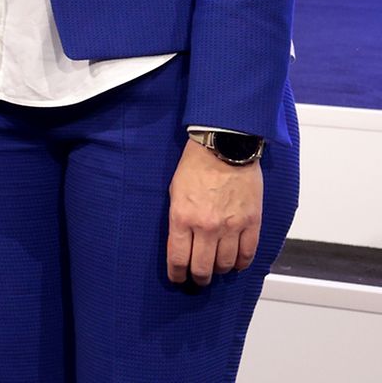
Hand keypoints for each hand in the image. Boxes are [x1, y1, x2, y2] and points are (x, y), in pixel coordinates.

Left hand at [167, 137, 262, 285]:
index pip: (178, 258)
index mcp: (182, 218)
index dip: (177, 274)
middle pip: (202, 268)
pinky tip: (235, 263)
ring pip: (225, 264)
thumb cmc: (196, 166)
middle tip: (197, 280)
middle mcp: (206, 227)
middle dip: (198, 278)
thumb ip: (179, 220)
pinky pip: (248, 254)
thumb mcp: (175, 192)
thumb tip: (182, 243)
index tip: (178, 279)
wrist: (225, 148)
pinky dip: (241, 263)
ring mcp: (231, 227)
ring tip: (215, 269)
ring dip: (219, 271)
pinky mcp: (252, 223)